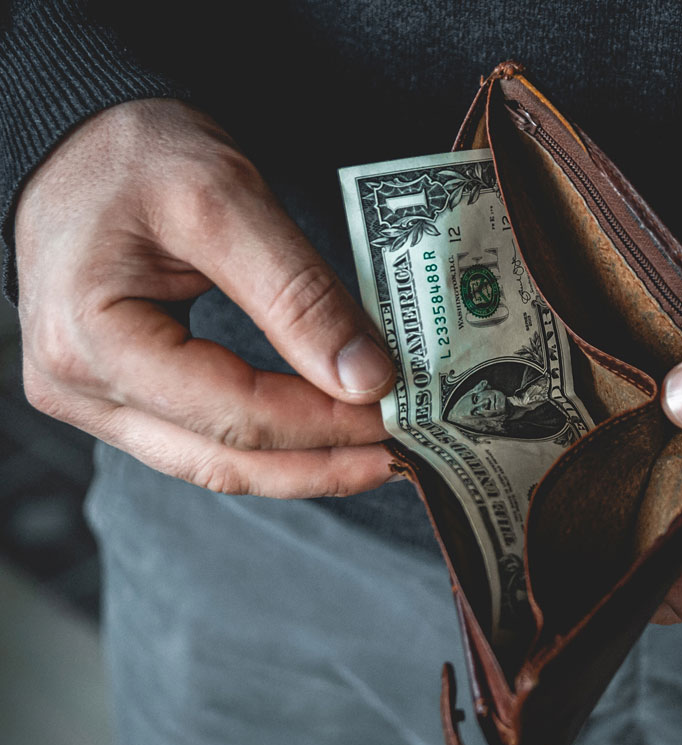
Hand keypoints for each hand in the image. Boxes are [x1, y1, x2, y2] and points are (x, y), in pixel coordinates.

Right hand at [14, 99, 395, 497]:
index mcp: (91, 339)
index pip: (234, 413)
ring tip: (373, 455)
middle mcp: (77, 387)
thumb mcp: (226, 200)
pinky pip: (201, 442)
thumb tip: (366, 378)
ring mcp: (91, 400)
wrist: (79, 140)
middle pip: (224, 459)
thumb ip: (297, 293)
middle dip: (323, 461)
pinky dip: (269, 445)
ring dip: (301, 465)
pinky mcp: (116, 397)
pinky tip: (321, 438)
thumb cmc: (136, 152)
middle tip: (401, 451)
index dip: (325, 423)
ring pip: (213, 463)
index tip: (396, 414)